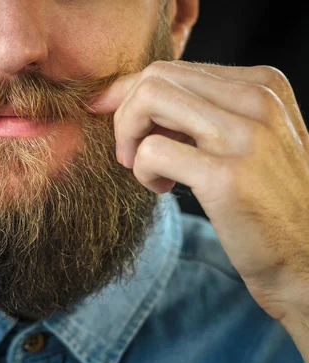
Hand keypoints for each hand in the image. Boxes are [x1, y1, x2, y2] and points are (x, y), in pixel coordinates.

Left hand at [92, 61, 308, 330]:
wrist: (306, 257)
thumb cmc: (264, 199)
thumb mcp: (244, 140)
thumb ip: (201, 112)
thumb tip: (129, 95)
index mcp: (262, 86)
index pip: (172, 68)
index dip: (129, 93)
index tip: (109, 117)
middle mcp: (258, 100)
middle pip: (155, 78)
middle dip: (124, 114)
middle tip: (129, 152)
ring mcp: (244, 136)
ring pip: (148, 100)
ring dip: (128, 138)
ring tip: (144, 169)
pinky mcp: (226, 176)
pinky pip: (151, 151)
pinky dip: (141, 171)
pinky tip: (162, 188)